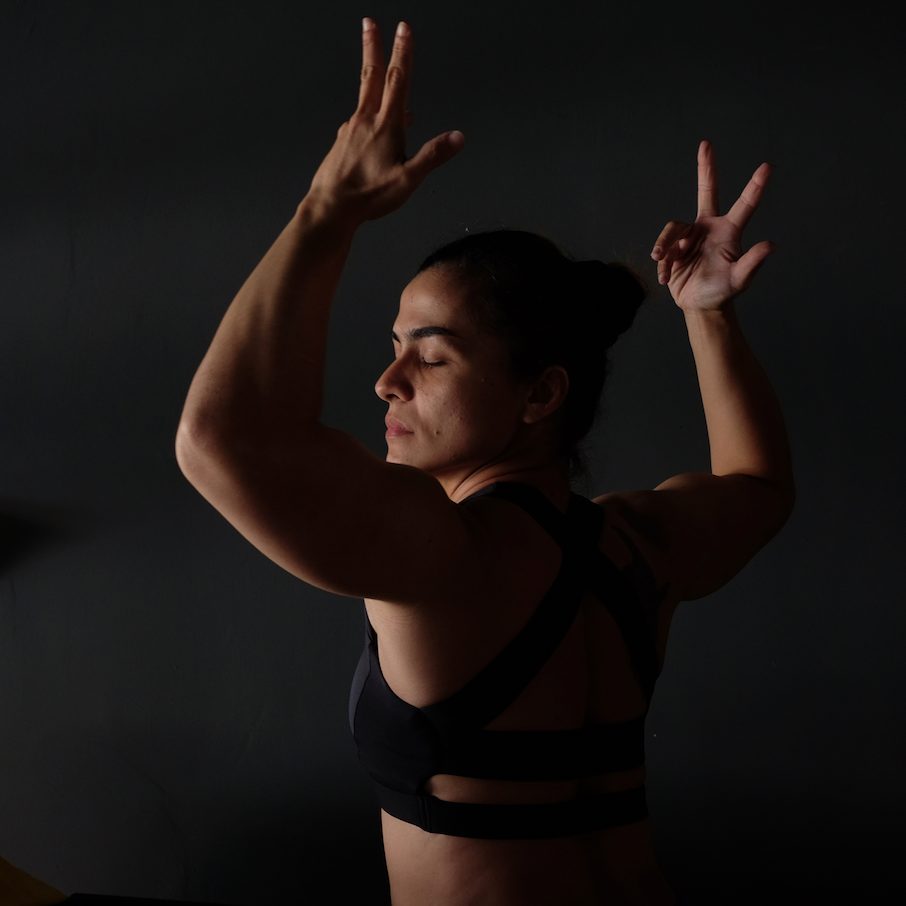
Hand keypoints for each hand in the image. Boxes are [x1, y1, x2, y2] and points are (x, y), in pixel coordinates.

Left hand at [307, 19, 464, 223]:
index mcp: (386, 126)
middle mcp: (365, 121)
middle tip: (369, 23)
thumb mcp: (408, 180)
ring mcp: (350, 130)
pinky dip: (367, 114)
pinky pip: (358, 121)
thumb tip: (457, 137)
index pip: (398, 81)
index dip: (402, 53)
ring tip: (380, 73)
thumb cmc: (369, 196)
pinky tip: (370, 126)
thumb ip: (433, 156)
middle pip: (371, 76)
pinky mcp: (341, 142)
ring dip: (371, 78)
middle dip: (373, 47)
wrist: (331, 207)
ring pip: (364, 97)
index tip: (403, 29)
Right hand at [651, 140, 774, 311]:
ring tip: (662, 261)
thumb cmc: (723, 292)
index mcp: (729, 232)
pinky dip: (662, 262)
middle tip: (705, 144)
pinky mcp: (673, 247)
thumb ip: (752, 262)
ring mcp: (690, 236)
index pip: (745, 205)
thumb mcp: (739, 280)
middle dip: (706, 168)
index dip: (755, 186)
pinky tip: (665, 277)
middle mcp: (709, 227)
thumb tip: (771, 245)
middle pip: (707, 191)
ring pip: (674, 228)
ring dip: (665, 244)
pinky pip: (663, 246)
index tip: (767, 167)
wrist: (699, 305)